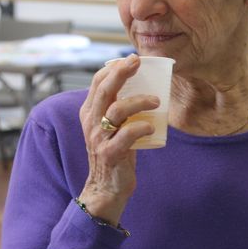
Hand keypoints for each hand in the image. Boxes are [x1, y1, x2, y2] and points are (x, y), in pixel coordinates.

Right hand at [77, 54, 158, 224]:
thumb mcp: (112, 128)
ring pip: (116, 109)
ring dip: (139, 101)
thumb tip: (143, 87)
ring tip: (157, 101)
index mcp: (90, 113)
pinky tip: (152, 126)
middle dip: (121, 73)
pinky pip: (126, 135)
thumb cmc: (115, 154)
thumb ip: (119, 109)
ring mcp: (99, 138)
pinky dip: (141, 127)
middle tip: (138, 62)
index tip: (132, 59)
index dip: (113, 68)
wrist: (105, 189)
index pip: (97, 83)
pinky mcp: (110, 153)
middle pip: (104, 90)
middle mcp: (91, 122)